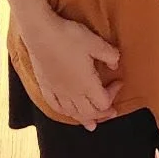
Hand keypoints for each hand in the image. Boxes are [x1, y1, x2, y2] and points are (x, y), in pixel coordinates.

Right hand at [22, 11, 122, 127]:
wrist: (40, 33)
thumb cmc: (69, 37)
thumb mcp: (95, 42)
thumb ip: (110, 55)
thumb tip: (116, 65)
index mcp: (87, 84)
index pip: (103, 102)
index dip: (114, 95)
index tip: (118, 82)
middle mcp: (72, 93)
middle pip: (89, 113)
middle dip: (103, 114)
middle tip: (111, 112)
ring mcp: (57, 92)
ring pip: (73, 113)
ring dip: (85, 119)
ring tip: (92, 124)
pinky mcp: (45, 87)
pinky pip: (56, 106)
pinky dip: (65, 113)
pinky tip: (67, 112)